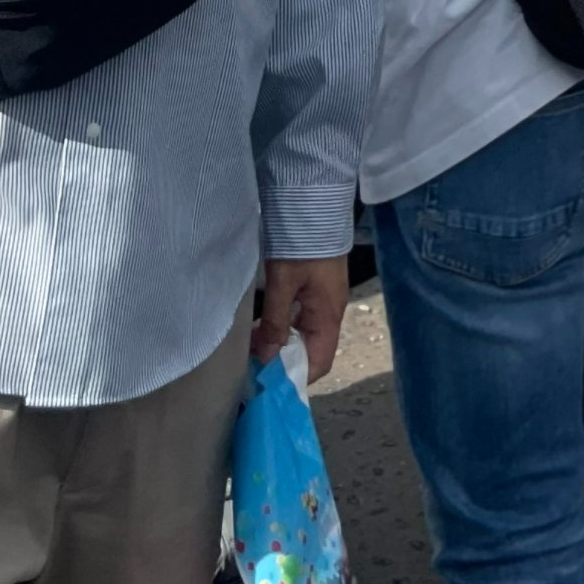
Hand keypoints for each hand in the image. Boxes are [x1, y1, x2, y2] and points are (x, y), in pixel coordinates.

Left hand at [252, 257, 349, 382]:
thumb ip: (275, 324)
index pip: (320, 362)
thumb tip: (267, 361)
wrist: (312, 202)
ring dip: (281, 342)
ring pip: (304, 332)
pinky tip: (264, 323)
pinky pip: (301, 316)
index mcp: (329, 315)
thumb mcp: (283, 285)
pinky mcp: (315, 284)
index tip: (269, 382)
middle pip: (311, 349)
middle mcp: (330, 310)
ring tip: (254, 344)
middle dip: (284, 360)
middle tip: (253, 361)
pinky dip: (284, 325)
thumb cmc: (301, 245)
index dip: (297, 377)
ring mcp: (323, 297)